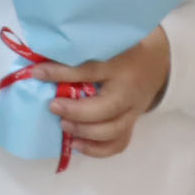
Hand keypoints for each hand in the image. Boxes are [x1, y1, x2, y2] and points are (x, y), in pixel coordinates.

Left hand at [36, 26, 171, 159]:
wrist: (158, 61)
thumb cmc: (123, 51)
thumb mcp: (105, 45)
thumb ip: (78, 52)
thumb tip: (40, 59)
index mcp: (119, 65)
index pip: (88, 70)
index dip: (60, 73)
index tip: (37, 73)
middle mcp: (128, 91)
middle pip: (105, 109)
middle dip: (76, 112)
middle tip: (53, 106)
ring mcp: (133, 110)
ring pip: (113, 130)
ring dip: (85, 133)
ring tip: (64, 126)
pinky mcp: (132, 123)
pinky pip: (119, 143)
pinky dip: (97, 149)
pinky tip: (77, 144)